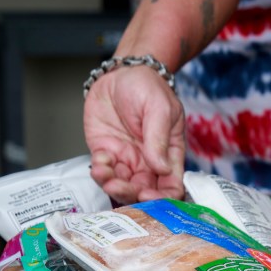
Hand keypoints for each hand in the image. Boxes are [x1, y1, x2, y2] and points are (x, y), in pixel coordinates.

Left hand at [84, 66, 184, 202]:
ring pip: (121, 186)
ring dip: (111, 186)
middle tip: (118, 186)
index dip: (162, 198)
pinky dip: (99, 172)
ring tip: (104, 176)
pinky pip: (103, 171)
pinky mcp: (106, 153)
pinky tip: (99, 161)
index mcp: (169, 154)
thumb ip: (159, 139)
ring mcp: (126, 159)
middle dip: (130, 194)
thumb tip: (161, 168)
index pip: (171, 186)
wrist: (120, 72)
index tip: (149, 195)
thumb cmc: (147, 86)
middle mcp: (148, 162)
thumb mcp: (159, 108)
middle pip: (143, 191)